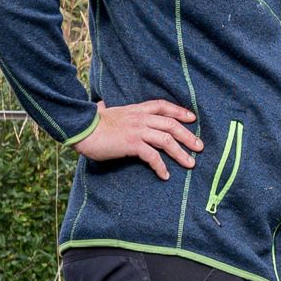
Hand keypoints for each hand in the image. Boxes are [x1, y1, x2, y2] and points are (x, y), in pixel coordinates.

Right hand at [75, 99, 202, 179]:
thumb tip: (100, 105)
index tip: (192, 118)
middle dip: (188, 135)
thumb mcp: (101, 112)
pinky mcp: (132, 144)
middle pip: (171, 123)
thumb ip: (105, 108)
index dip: (179, 111)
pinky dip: (161, 166)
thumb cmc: (89, 123)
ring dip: (181, 152)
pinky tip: (165, 175)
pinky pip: (152, 156)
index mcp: (135, 109)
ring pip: (167, 140)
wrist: (81, 129)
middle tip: (200, 146)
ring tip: (191, 163)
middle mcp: (140, 118)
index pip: (162, 106)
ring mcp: (137, 130)